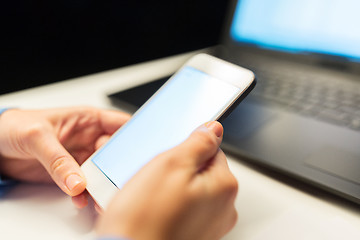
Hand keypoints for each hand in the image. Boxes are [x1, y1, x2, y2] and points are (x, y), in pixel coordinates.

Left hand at [0, 107, 129, 206]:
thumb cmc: (15, 127)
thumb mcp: (37, 136)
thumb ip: (58, 159)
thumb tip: (76, 181)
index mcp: (88, 119)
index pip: (121, 125)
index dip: (134, 136)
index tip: (140, 150)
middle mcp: (89, 138)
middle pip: (115, 153)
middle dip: (119, 167)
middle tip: (119, 180)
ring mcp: (81, 157)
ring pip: (103, 172)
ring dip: (103, 185)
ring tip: (102, 197)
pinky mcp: (71, 173)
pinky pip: (85, 186)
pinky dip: (86, 195)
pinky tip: (81, 199)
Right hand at [97, 121, 237, 239]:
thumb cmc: (145, 217)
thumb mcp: (170, 164)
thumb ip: (198, 143)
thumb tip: (213, 128)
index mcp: (224, 186)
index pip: (212, 150)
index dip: (186, 150)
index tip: (170, 159)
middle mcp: (224, 207)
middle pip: (202, 171)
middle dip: (179, 170)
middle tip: (157, 179)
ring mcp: (211, 225)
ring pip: (191, 189)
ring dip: (172, 188)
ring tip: (153, 197)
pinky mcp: (195, 236)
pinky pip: (184, 208)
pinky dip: (170, 206)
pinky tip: (154, 211)